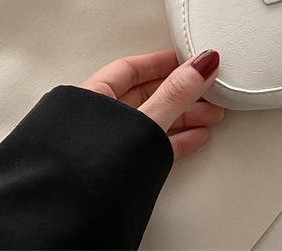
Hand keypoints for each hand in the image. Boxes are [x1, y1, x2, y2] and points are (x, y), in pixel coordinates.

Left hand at [78, 49, 223, 158]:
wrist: (71, 223)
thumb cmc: (84, 172)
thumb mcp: (143, 123)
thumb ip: (174, 94)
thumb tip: (198, 67)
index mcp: (90, 97)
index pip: (132, 68)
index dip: (163, 61)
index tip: (189, 58)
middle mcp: (97, 119)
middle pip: (147, 94)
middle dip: (182, 90)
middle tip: (208, 86)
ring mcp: (109, 145)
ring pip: (153, 120)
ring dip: (185, 114)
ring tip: (210, 113)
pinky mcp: (121, 168)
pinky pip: (153, 144)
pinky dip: (177, 138)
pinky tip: (195, 136)